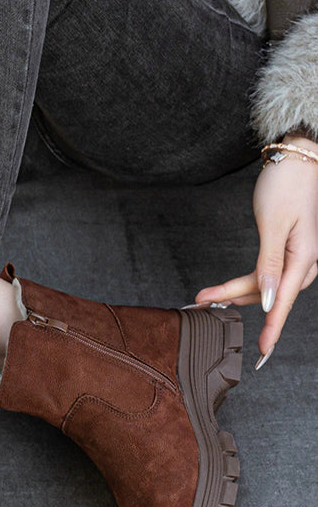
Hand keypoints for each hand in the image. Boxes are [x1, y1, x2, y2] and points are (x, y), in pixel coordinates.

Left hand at [193, 137, 317, 365]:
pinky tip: (230, 288)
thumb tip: (267, 299)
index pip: (283, 301)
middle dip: (235, 300)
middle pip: (269, 293)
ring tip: (206, 296)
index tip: (261, 351)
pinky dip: (248, 281)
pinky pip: (269, 272)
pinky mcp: (289, 247)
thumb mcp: (273, 224)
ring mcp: (299, 254)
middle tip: (201, 302)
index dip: (271, 328)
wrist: (298, 155)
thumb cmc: (287, 184)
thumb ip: (269, 264)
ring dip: (237, 291)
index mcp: (305, 257)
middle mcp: (306, 259)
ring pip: (266, 283)